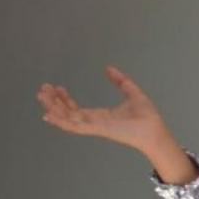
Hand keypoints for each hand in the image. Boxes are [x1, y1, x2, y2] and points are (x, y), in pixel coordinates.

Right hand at [38, 66, 172, 154]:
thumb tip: (109, 68)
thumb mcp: (132, 93)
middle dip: (54, 102)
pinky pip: (75, 126)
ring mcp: (95, 127)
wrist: (156, 130)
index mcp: (101, 116)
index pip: (77, 109)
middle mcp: (95, 122)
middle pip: (68, 113)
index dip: (65, 99)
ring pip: (67, 119)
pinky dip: (61, 121)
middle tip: (43, 89)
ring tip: (41, 95)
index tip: (57, 87)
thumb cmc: (148, 117)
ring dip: (53, 108)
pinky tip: (49, 114)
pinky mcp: (98, 129)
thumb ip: (121, 81)